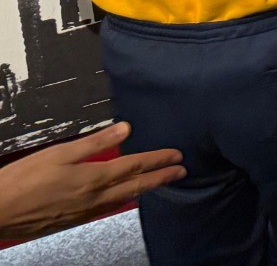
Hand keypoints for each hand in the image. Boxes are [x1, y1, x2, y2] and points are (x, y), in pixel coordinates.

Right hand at [0, 123, 184, 240]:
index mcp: (93, 178)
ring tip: (157, 184)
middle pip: (134, 186)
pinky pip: (104, 210)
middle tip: (180, 173)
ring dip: (142, 190)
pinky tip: (120, 199)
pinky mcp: (70, 221)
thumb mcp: (60, 152)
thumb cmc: (23, 179)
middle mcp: (93, 198)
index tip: (177, 156)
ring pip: (121, 200)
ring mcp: (83, 213)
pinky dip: (120, 202)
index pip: (134, 166)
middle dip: (160, 178)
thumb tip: (125, 129)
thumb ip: (95, 142)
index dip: (158, 160)